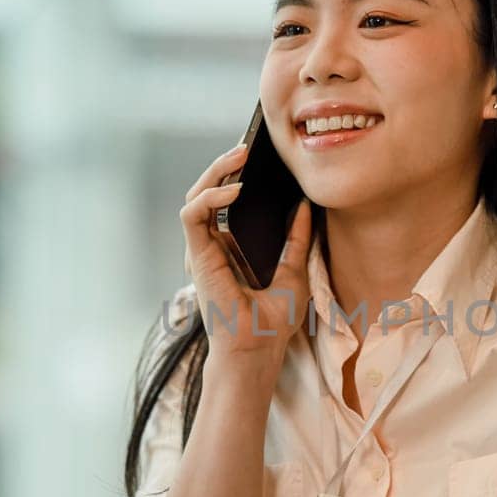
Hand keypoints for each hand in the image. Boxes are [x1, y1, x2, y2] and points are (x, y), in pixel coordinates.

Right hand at [179, 142, 311, 365]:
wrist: (258, 350)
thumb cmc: (272, 321)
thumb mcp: (295, 270)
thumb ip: (297, 238)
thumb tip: (304, 204)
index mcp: (230, 247)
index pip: (226, 200)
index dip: (237, 174)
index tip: (258, 155)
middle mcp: (211, 245)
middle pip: (209, 192)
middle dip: (225, 165)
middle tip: (248, 147)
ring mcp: (201, 250)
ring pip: (196, 196)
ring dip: (215, 172)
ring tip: (240, 156)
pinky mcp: (196, 256)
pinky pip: (192, 215)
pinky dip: (209, 197)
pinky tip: (232, 190)